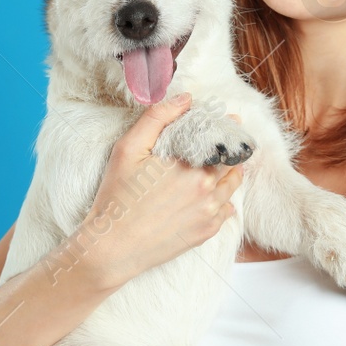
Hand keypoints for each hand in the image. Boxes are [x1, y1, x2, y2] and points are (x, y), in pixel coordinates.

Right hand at [76, 93, 246, 289]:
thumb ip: (157, 118)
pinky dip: (223, 199)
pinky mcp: (207, 231)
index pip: (222, 137)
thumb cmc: (117, 196)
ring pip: (232, 184)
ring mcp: (210, 212)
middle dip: (230, 148)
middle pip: (232, 159)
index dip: (226, 127)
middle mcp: (207, 187)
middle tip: (225, 141)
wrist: (112, 247)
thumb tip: (187, 99)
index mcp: (191, 164)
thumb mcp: (128, 149)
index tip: (228, 121)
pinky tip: (211, 194)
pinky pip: (227, 209)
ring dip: (230, 171)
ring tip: (221, 164)